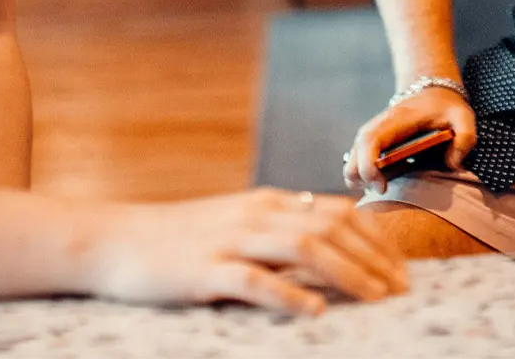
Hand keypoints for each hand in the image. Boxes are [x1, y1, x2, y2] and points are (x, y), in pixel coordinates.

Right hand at [83, 188, 407, 314]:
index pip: (338, 213)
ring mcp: (230, 240)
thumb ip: (280, 229)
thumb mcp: (237, 223)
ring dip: (348, 273)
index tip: (402, 269)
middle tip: (401, 291)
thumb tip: (331, 243)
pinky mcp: (204, 270)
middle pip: (331, 229)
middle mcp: (256, 215)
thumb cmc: (179, 238)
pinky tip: (315, 312)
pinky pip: (254, 280)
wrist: (111, 240)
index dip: (377, 240)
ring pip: (304, 248)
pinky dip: (289, 294)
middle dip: (374, 259)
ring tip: (376, 300)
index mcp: (269, 202)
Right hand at [344, 86, 476, 194]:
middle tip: (383, 191)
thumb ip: (465, 138)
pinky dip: (364, 174)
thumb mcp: (463, 117)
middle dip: (360, 177)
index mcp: (396, 119)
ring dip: (360, 178)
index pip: (370, 141)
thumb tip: (453, 164)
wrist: (433, 92)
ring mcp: (373, 133)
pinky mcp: (373, 141)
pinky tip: (385, 180)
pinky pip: (358, 160)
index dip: (369, 166)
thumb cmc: (447, 107)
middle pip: (354, 154)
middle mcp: (378, 125)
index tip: (382, 187)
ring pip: (352, 159)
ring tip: (384, 186)